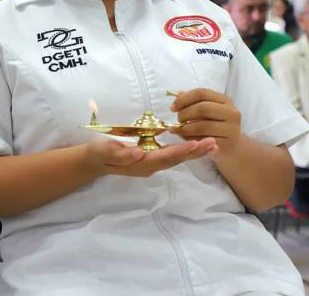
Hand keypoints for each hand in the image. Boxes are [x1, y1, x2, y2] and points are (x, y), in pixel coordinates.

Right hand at [86, 137, 217, 177]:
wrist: (94, 162)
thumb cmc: (98, 154)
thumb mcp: (104, 152)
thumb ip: (120, 154)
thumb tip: (138, 153)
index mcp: (141, 164)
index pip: (165, 157)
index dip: (181, 151)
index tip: (196, 144)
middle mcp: (150, 166)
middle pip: (176, 159)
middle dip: (195, 152)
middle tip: (214, 143)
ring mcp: (152, 164)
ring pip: (177, 159)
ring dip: (195, 152)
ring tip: (213, 145)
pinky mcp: (152, 159)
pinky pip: (173, 156)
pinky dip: (186, 151)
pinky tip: (197, 146)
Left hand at [170, 88, 240, 159]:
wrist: (231, 144)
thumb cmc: (214, 123)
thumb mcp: (206, 109)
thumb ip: (193, 101)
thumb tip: (178, 94)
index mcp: (224, 99)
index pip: (201, 93)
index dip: (183, 99)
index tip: (172, 108)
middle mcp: (231, 112)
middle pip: (203, 108)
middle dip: (185, 114)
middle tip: (178, 120)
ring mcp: (232, 129)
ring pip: (202, 126)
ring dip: (185, 129)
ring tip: (179, 130)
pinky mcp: (228, 143)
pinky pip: (204, 140)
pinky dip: (191, 139)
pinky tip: (186, 139)